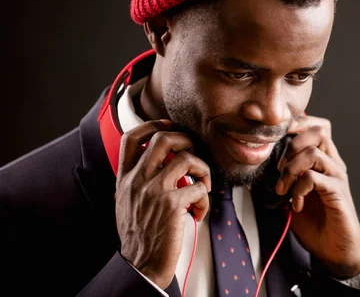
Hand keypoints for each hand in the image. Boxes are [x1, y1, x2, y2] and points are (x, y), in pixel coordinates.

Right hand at [115, 119, 211, 288]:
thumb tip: (164, 159)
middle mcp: (137, 180)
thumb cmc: (139, 233)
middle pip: (163, 138)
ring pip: (187, 158)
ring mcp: (154, 190)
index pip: (131, 138)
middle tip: (194, 155)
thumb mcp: (127, 200)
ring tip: (202, 186)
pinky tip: (198, 212)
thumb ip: (138, 178)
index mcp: (125, 178)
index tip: (170, 128)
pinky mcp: (172, 204)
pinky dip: (204, 199)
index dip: (153, 125)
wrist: (141, 264)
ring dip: (203, 170)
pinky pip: (199, 187)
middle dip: (186, 140)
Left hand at [276, 115, 359, 277]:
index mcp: (325, 160)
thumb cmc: (315, 222)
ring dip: (290, 170)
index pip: (317, 127)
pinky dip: (298, 188)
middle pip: (319, 131)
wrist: (335, 249)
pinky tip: (295, 204)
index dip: (298, 125)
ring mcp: (337, 177)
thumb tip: (258, 166)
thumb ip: (283, 178)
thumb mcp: (292, 195)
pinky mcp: (338, 193)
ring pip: (312, 153)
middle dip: (292, 144)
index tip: (278, 138)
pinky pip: (314, 178)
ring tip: (282, 189)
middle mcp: (334, 164)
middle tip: (278, 168)